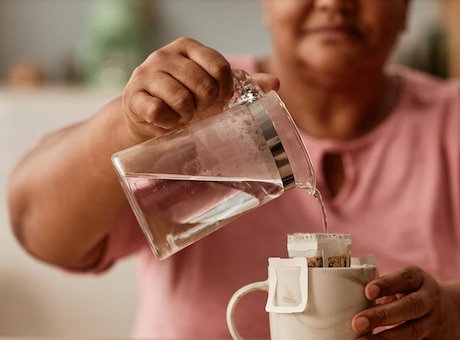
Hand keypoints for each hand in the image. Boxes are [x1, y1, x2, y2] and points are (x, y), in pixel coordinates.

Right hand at [121, 37, 278, 141]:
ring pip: (180, 98)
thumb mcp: (214, 87)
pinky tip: (168, 122)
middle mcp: (165, 55)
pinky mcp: (134, 96)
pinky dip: (169, 123)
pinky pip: (159, 112)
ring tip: (184, 116)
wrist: (147, 114)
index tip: (220, 99)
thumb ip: (243, 83)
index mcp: (189, 48)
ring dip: (187, 115)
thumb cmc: (186, 98)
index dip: (224, 88)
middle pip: (202, 84)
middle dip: (205, 104)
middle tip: (199, 110)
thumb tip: (275, 83)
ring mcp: (147, 74)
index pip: (219, 65)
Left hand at [351, 266, 459, 339]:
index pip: (405, 278)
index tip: (367, 291)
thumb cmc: (414, 297)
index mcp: (420, 280)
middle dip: (381, 316)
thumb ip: (382, 290)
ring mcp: (434, 324)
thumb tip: (345, 299)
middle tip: (356, 323)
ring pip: (410, 332)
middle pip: (410, 307)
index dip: (387, 284)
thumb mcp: (406, 286)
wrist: (454, 317)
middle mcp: (430, 300)